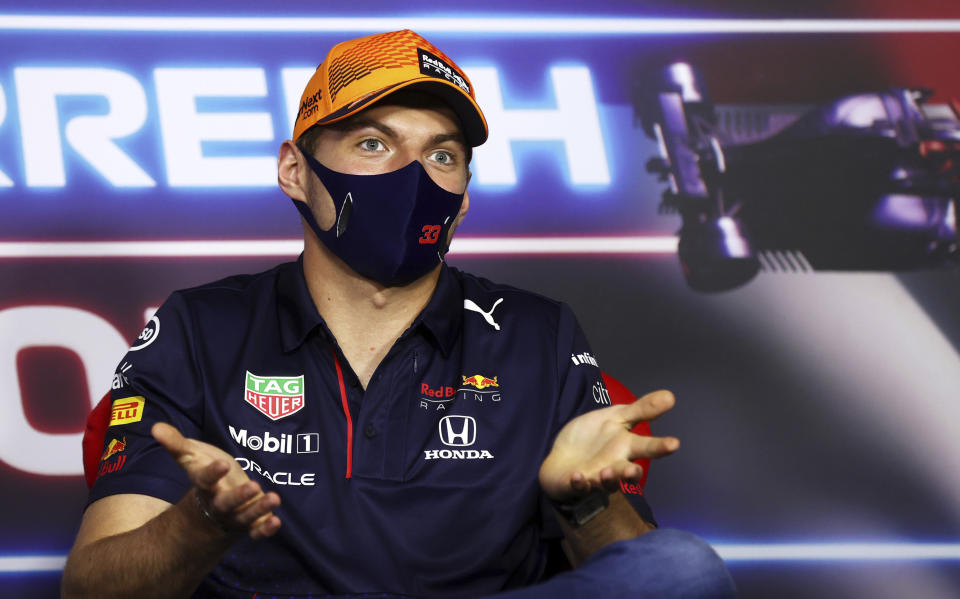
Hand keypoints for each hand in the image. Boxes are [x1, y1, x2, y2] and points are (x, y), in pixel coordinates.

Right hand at [152, 422, 281, 539]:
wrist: (211, 503)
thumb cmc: (203, 471)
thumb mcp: (190, 456)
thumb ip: (176, 443)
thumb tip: (155, 427)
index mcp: (204, 487)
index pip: (205, 481)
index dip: (212, 473)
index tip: (222, 464)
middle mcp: (218, 503)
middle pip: (226, 504)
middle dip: (239, 497)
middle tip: (254, 486)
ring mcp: (234, 516)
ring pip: (245, 517)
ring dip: (259, 509)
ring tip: (274, 498)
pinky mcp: (250, 524)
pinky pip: (256, 530)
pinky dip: (265, 529)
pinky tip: (276, 521)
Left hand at [539, 389, 678, 502]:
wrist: (563, 456)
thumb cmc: (594, 438)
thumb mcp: (616, 417)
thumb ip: (641, 409)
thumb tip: (670, 395)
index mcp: (626, 447)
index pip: (646, 446)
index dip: (660, 446)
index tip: (674, 443)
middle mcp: (616, 466)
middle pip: (628, 471)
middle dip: (632, 473)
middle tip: (635, 471)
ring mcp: (597, 478)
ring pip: (607, 484)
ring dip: (608, 479)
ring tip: (606, 472)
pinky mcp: (577, 485)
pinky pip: (579, 487)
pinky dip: (579, 483)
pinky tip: (577, 476)